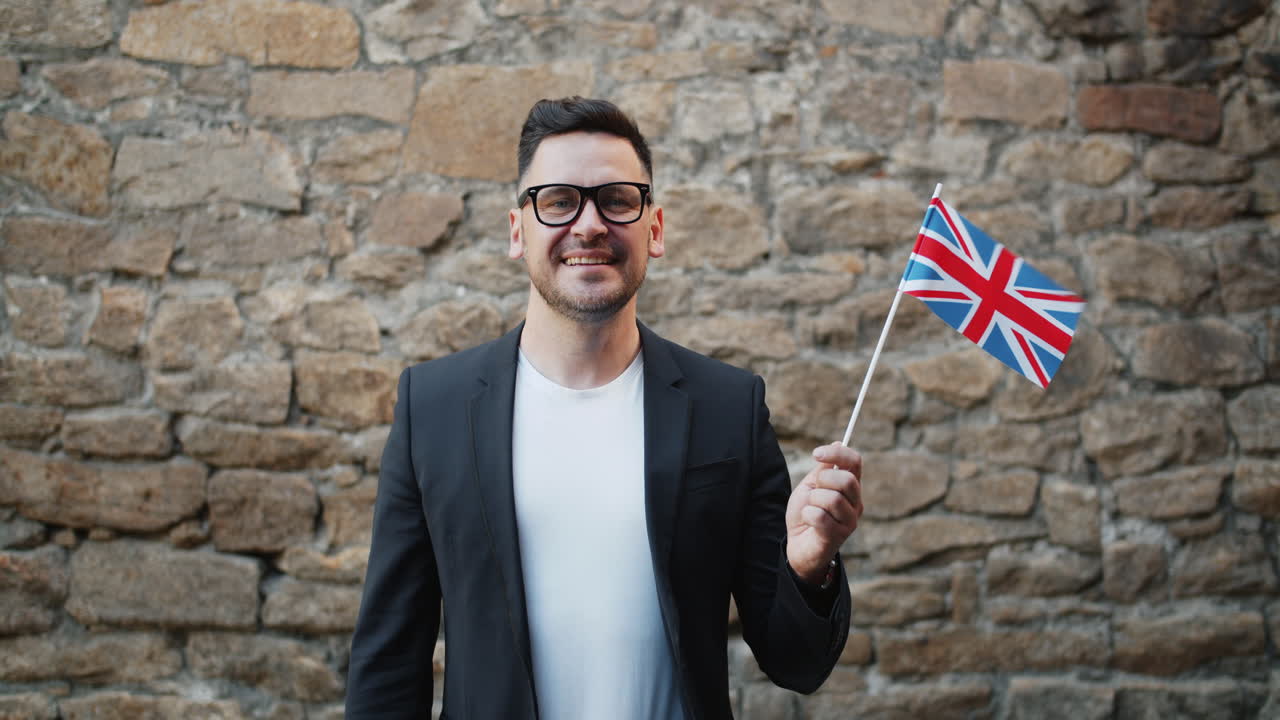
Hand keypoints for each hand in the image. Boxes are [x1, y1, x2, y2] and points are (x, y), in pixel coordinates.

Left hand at [785, 442, 862, 584]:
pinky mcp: (838, 536)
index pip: (855, 462)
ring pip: (831, 498)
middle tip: (813, 491)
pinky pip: (820, 516)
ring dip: (812, 501)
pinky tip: (808, 522)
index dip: (837, 453)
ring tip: (810, 509)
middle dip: (823, 481)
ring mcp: (849, 521)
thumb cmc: (806, 514)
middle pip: (846, 480)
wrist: (798, 545)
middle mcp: (856, 503)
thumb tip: (838, 442)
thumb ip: (823, 469)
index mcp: (850, 487)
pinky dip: (807, 515)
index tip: (816, 453)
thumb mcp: (811, 486)